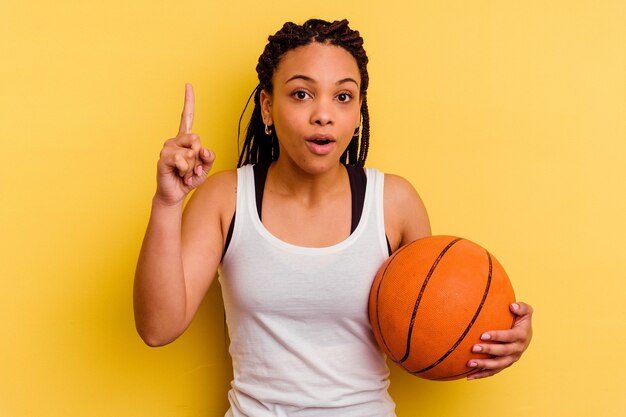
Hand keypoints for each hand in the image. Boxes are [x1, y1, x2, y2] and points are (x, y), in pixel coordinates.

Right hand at [155, 83, 214, 205]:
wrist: (176, 194)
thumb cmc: (189, 179)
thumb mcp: (205, 168)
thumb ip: (209, 158)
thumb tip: (203, 150)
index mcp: (185, 139)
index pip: (187, 116)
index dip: (188, 101)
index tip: (188, 85)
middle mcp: (175, 140)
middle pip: (197, 139)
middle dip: (199, 158)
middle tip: (192, 169)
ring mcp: (167, 148)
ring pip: (191, 152)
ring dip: (193, 167)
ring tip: (185, 173)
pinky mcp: (163, 158)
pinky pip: (182, 160)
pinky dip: (185, 170)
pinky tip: (179, 174)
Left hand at [466, 301, 533, 379]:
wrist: (525, 335)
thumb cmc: (521, 319)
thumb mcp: (526, 311)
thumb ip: (522, 307)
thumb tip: (512, 306)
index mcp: (521, 336)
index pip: (509, 337)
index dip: (497, 336)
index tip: (483, 335)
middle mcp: (517, 349)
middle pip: (502, 352)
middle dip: (488, 351)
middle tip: (474, 348)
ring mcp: (511, 359)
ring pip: (497, 365)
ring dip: (483, 366)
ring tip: (469, 364)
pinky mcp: (504, 365)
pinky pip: (493, 372)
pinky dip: (481, 375)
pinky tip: (468, 377)